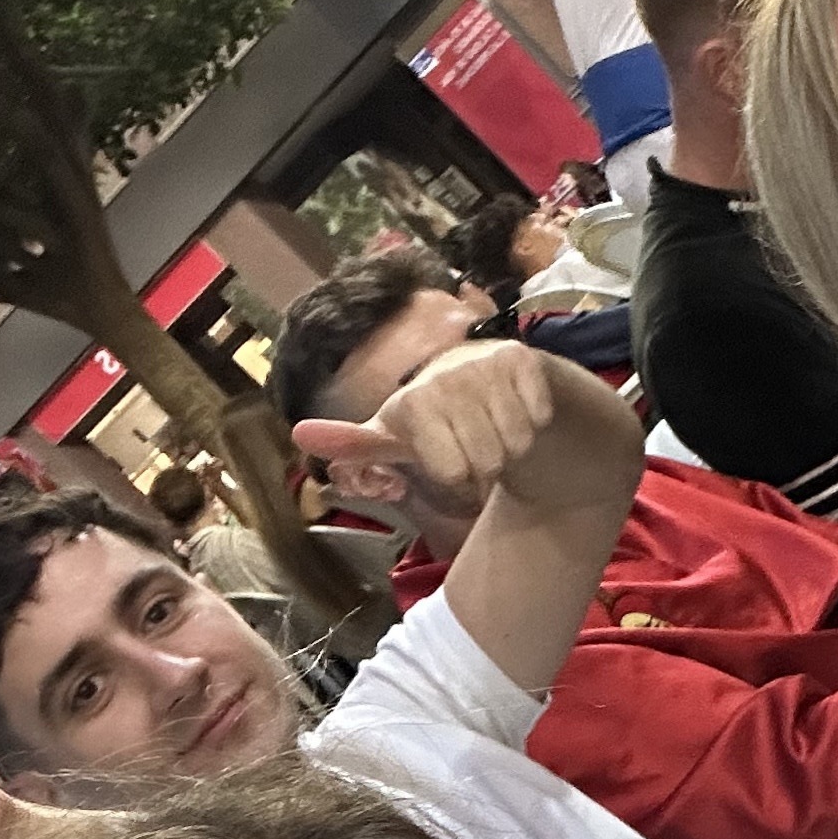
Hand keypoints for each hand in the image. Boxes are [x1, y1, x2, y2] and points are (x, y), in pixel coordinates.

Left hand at [291, 342, 642, 525]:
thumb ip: (352, 442)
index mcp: (415, 401)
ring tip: (493, 428)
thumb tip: (300, 434)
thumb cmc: (431, 415)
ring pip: (517, 442)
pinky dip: (533, 422)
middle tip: (475, 447)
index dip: (457, 480)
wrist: (479, 370)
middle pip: (488, 463)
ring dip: (510, 446)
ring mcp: (486, 365)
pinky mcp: (521, 358)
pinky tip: (513, 409)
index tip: (449, 461)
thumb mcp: (392, 433)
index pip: (453, 474)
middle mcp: (448, 377)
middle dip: (486, 467)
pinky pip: (538, 417)